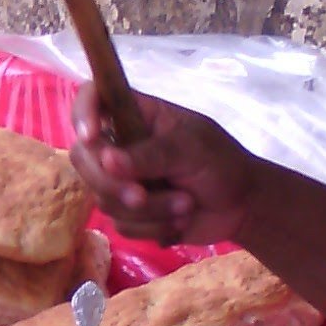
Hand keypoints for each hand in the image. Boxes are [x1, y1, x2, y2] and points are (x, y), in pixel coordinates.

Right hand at [69, 83, 258, 244]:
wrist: (242, 206)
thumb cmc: (221, 163)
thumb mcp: (191, 149)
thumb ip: (151, 154)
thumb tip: (107, 161)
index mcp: (135, 115)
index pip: (93, 97)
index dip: (83, 113)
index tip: (91, 138)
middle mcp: (120, 145)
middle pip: (85, 158)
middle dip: (111, 184)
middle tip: (141, 197)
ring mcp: (122, 180)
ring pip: (104, 198)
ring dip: (149, 209)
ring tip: (186, 204)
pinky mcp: (129, 213)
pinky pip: (121, 225)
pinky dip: (153, 227)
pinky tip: (180, 221)